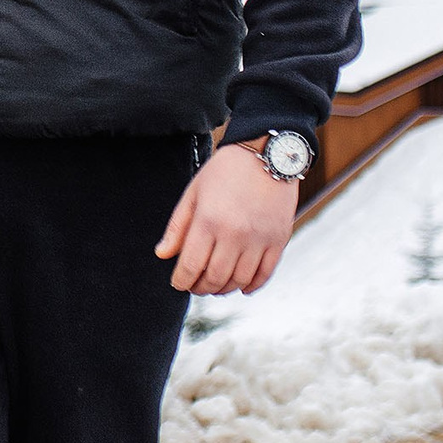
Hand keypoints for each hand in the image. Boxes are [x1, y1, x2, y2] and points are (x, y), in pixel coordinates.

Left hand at [155, 139, 299, 295]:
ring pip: (239, 280)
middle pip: (215, 277)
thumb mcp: (194, 193)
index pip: (191, 265)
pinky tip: (241, 287)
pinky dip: (252, 286)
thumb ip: (178, 226)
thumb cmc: (225, 172)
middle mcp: (235, 234)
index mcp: (209, 221)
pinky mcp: (279, 240)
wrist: (266, 154)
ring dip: (225, 289)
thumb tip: (163, 255)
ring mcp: (259, 239)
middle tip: (195, 286)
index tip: (178, 283)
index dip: (182, 280)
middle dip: (201, 287)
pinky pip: (265, 274)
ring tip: (215, 285)